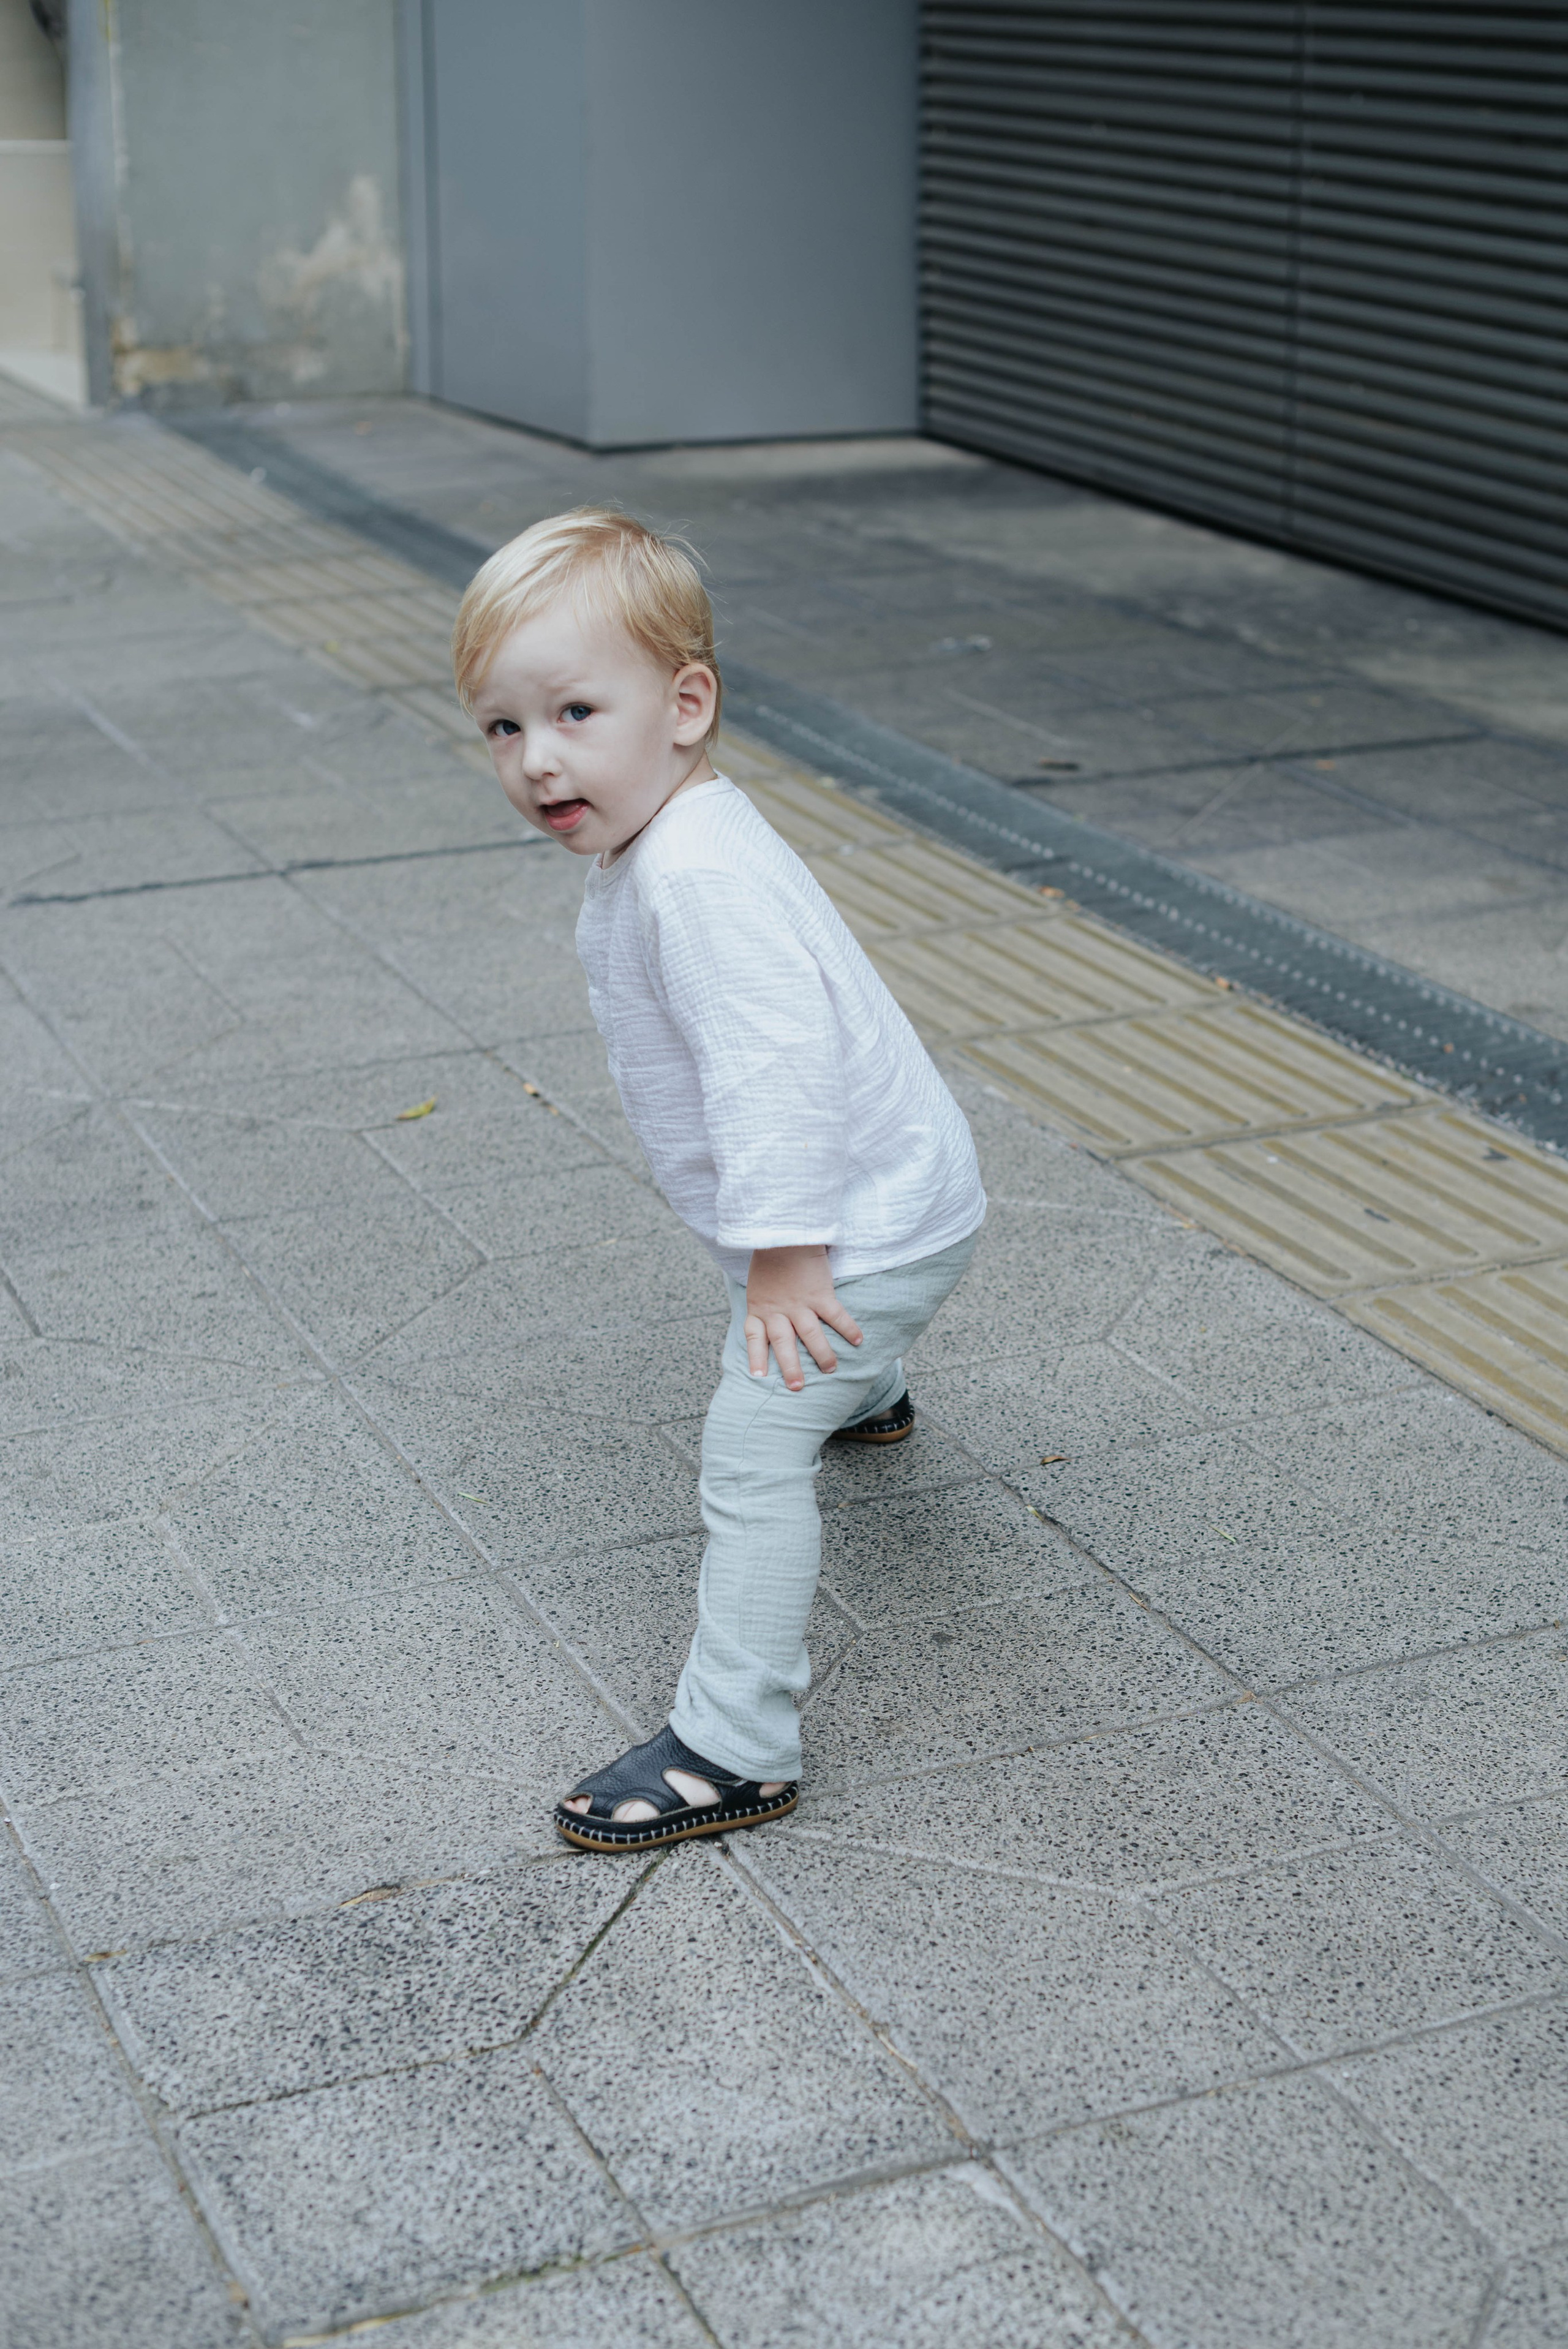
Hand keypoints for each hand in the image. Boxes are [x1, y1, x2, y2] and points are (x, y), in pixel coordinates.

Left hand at [745, 1244, 862, 1391]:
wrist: (785, 1233)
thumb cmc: (771, 1257)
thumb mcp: (758, 1285)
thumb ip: (764, 1304)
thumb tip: (773, 1320)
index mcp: (760, 1308)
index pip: (754, 1338)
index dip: (756, 1358)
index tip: (759, 1377)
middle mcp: (778, 1311)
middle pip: (784, 1345)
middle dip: (791, 1368)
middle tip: (797, 1387)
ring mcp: (799, 1303)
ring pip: (811, 1336)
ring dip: (822, 1355)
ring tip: (831, 1369)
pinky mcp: (819, 1293)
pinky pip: (835, 1315)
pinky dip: (848, 1328)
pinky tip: (858, 1340)